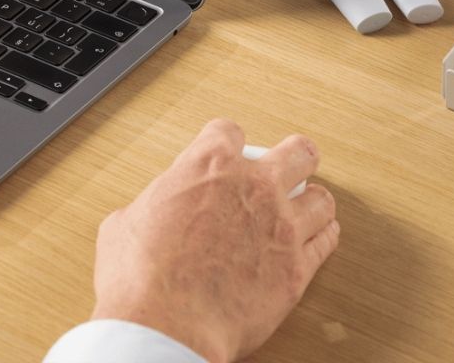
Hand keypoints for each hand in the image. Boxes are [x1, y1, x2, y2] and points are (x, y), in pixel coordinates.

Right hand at [90, 119, 337, 362]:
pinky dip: (324, 237)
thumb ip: (151, 207)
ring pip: (321, 198)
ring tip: (308, 204)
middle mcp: (251, 186)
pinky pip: (327, 242)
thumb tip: (148, 218)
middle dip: (295, 156)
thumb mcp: (126, 223)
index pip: (228, 130)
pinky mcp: (297, 269)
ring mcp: (280, 226)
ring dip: (313, 199)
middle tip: (290, 163)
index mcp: (206, 165)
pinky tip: (319, 237)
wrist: (167, 324)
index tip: (226, 150)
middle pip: (297, 153)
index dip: (226, 139)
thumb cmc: (140, 275)